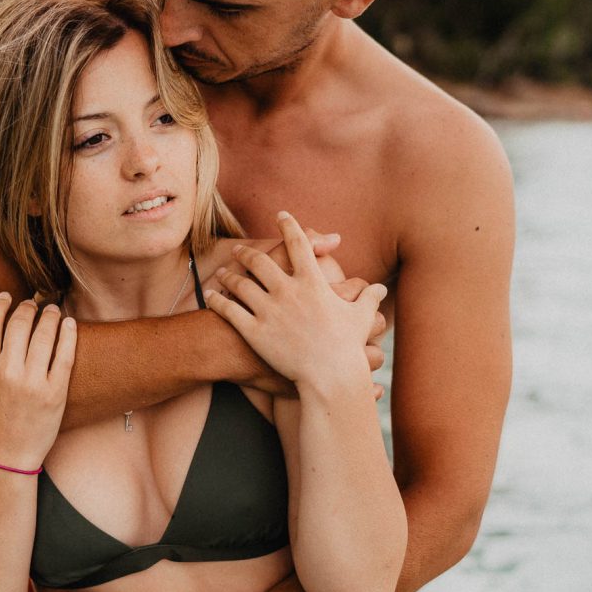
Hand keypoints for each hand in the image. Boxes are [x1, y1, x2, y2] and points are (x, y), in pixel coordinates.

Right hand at [0, 293, 75, 469]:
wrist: (8, 457)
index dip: (0, 305)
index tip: (7, 296)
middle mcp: (8, 372)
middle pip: (20, 325)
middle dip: (28, 307)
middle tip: (34, 301)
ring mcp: (33, 382)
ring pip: (44, 336)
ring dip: (50, 316)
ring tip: (53, 309)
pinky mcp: (55, 392)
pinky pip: (65, 356)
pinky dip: (69, 335)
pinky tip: (70, 324)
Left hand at [208, 212, 386, 391]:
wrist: (329, 376)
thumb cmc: (346, 348)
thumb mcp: (361, 318)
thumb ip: (368, 298)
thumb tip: (381, 288)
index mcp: (312, 282)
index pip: (299, 244)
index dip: (289, 226)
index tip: (281, 215)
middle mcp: (287, 290)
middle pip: (260, 261)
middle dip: (247, 252)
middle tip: (239, 248)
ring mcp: (268, 310)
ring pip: (240, 283)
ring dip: (229, 275)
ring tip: (223, 272)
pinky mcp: (253, 331)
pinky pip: (229, 310)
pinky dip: (218, 300)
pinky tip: (210, 295)